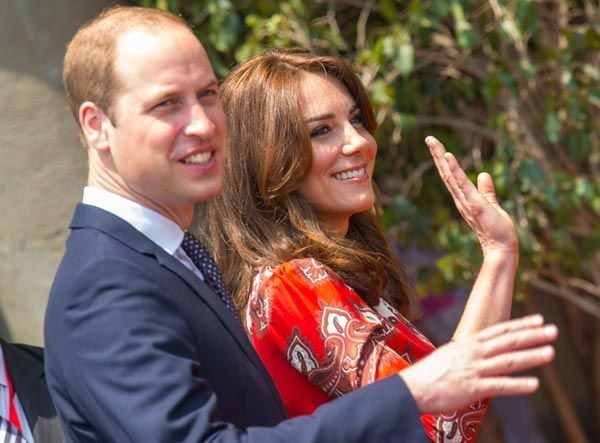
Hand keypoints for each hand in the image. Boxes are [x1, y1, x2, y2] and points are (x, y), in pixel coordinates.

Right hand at [399, 314, 556, 413]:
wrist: (412, 387)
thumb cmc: (430, 373)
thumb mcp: (450, 355)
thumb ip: (468, 352)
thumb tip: (481, 352)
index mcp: (468, 343)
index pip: (499, 330)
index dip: (521, 324)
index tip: (539, 320)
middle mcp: (474, 353)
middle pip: (508, 342)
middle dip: (532, 335)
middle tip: (553, 331)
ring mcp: (474, 370)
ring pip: (508, 361)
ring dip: (531, 356)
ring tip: (550, 353)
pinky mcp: (472, 388)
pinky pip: (499, 386)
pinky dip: (517, 385)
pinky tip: (534, 385)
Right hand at [425, 135, 517, 256]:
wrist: (501, 247)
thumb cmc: (497, 229)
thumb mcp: (491, 204)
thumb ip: (486, 190)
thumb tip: (483, 174)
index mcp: (463, 197)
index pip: (451, 175)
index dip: (443, 160)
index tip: (436, 145)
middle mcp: (460, 198)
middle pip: (446, 172)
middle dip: (437, 155)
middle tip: (429, 138)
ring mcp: (466, 201)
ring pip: (450, 175)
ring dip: (442, 158)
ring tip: (433, 143)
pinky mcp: (475, 203)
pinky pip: (462, 184)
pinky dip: (454, 170)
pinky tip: (448, 156)